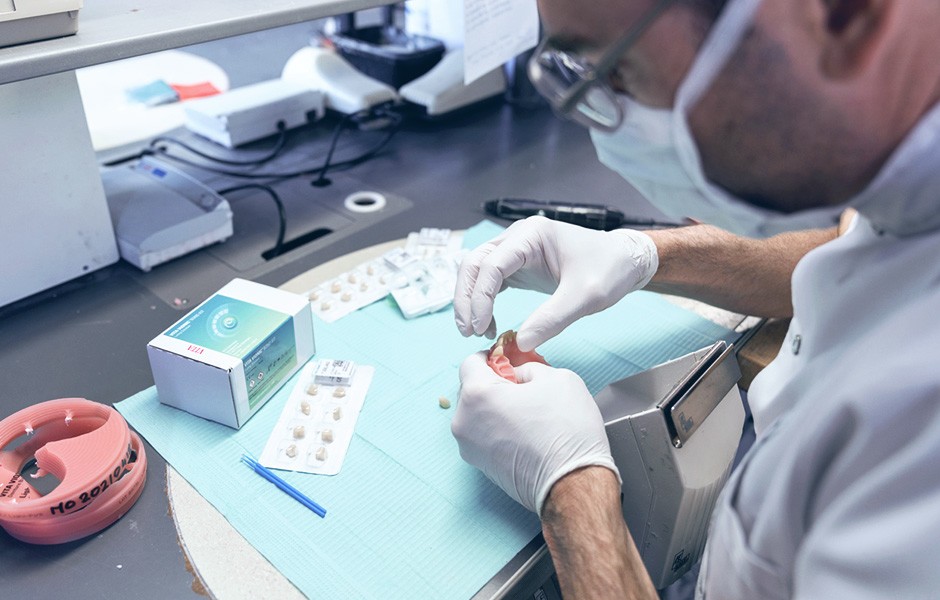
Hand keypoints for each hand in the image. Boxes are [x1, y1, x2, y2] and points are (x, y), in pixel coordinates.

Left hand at [452, 351, 619, 514]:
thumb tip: (518, 371)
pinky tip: (527, 431)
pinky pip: (485, 436)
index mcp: (477, 395)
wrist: (574, 486)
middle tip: (525, 385)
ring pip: (478, 414)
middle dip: (495, 382)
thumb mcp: (556, 377)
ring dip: (497, 407)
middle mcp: (464, 423)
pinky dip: (500, 428)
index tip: (509, 358)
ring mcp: (470, 449)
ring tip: (530, 411)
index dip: (492, 355)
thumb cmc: (567, 433)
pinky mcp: (482, 467)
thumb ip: (528, 366)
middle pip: (472, 389)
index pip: (471, 362)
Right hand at [454, 216, 657, 351]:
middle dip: (467, 298)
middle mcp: (518, 238)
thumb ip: (553, 318)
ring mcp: (516, 250)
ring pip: (477, 272)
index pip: (492, 263)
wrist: (624, 262)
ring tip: (475, 331)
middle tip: (469, 332)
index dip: (481, 297)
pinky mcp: (518, 266)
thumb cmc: (609, 270)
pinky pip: (490, 282)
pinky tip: (488, 324)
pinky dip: (483, 302)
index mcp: (532, 235)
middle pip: (475, 264)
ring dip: (470, 300)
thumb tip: (521, 342)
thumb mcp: (586, 296)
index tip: (481, 326)